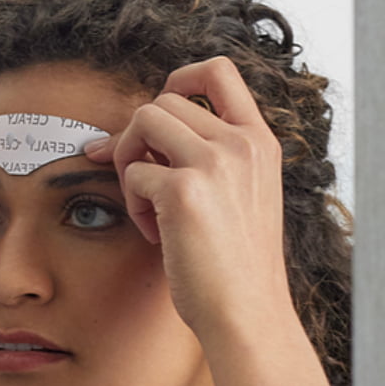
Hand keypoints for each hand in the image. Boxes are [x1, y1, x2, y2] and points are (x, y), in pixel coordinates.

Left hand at [82, 56, 294, 340]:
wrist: (247, 313)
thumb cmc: (233, 265)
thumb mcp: (236, 198)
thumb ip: (203, 160)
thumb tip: (125, 135)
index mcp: (259, 141)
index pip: (217, 71)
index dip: (178, 78)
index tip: (157, 120)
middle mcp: (242, 143)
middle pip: (162, 99)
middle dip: (138, 138)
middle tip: (146, 186)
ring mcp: (215, 162)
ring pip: (142, 121)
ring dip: (131, 162)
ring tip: (150, 208)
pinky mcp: (185, 190)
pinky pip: (132, 171)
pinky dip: (132, 203)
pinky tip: (157, 235)